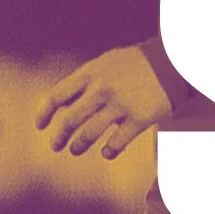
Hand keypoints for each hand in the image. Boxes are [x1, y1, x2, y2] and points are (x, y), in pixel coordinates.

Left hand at [37, 46, 170, 158]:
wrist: (174, 61)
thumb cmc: (139, 62)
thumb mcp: (108, 62)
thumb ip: (87, 80)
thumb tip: (66, 102)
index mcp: (91, 73)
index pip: (57, 96)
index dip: (45, 113)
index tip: (40, 126)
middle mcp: (102, 90)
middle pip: (70, 120)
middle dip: (59, 136)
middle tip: (55, 146)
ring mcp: (120, 105)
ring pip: (89, 134)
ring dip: (78, 145)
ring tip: (75, 150)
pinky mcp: (139, 118)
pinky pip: (117, 142)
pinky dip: (108, 151)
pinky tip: (106, 152)